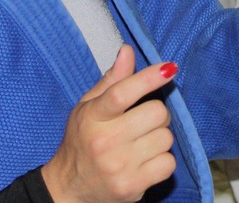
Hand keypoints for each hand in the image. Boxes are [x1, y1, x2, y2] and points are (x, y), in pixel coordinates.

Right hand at [41, 45, 177, 201]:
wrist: (69, 189)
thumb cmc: (82, 141)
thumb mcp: (88, 108)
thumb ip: (111, 80)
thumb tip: (127, 50)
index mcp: (92, 117)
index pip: (121, 93)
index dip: (148, 78)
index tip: (168, 68)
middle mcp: (105, 142)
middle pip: (156, 112)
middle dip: (157, 113)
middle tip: (144, 120)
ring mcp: (120, 166)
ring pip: (166, 138)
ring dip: (160, 137)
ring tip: (142, 143)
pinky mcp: (133, 187)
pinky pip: (168, 163)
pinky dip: (162, 160)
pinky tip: (145, 161)